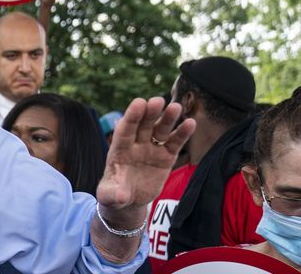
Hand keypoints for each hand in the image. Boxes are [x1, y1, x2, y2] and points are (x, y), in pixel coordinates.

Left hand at [96, 97, 194, 227]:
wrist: (129, 200)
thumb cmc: (114, 194)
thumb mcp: (109, 197)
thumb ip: (114, 194)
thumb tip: (121, 197)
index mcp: (119, 150)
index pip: (125, 130)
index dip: (131, 117)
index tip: (139, 103)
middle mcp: (136, 145)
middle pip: (143, 125)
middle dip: (150, 113)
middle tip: (158, 100)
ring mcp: (151, 149)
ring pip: (160, 131)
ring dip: (168, 119)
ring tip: (176, 107)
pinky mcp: (165, 157)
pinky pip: (175, 143)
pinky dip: (182, 134)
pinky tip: (190, 123)